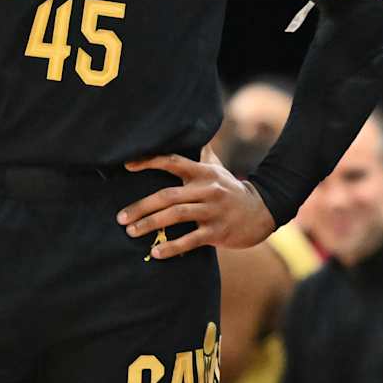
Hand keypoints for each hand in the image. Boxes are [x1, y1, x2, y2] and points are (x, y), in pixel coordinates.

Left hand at [120, 154, 275, 256]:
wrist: (262, 211)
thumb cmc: (230, 189)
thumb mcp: (217, 168)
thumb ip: (200, 153)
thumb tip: (186, 130)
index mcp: (203, 172)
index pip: (172, 162)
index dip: (149, 162)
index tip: (127, 166)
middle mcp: (207, 189)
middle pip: (168, 195)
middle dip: (141, 206)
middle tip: (121, 218)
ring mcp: (213, 211)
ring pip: (176, 216)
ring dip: (150, 224)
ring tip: (131, 232)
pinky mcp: (218, 232)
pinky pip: (191, 240)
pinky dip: (172, 247)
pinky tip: (156, 252)